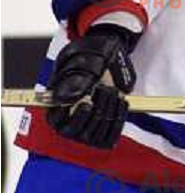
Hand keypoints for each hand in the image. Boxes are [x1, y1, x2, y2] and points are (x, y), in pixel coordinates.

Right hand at [46, 24, 137, 148]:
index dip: (74, 113)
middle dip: (96, 109)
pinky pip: (111, 134)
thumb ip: (73, 82)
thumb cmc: (90, 60)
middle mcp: (68, 123)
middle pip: (78, 129)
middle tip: (104, 88)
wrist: (109, 59)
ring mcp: (86, 130)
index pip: (58, 121)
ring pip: (96, 132)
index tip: (88, 100)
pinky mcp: (105, 131)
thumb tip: (65, 99)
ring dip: (109, 109)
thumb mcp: (81, 65)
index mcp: (55, 108)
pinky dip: (119, 117)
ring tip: (113, 90)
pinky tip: (121, 101)